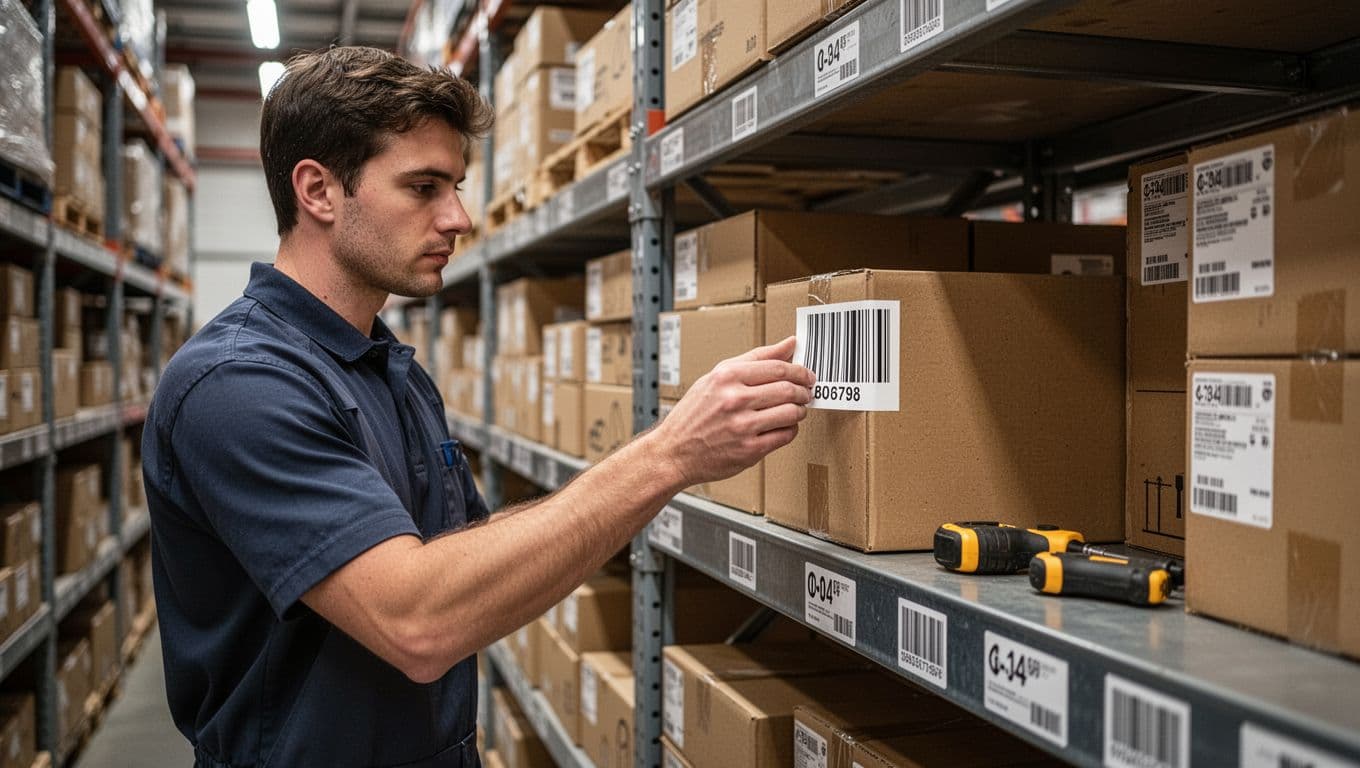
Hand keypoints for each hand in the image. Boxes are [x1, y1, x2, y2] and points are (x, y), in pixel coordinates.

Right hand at [652, 336, 814, 486]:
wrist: (674, 451)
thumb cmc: (695, 414)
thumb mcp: (717, 377)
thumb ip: (756, 359)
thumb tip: (790, 343)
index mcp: (727, 376)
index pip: (778, 367)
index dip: (800, 370)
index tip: (806, 374)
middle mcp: (734, 399)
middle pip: (788, 389)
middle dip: (803, 391)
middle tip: (805, 392)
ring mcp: (743, 426)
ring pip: (791, 413)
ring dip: (800, 411)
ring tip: (796, 410)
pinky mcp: (749, 450)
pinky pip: (785, 435)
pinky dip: (791, 429)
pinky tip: (783, 426)